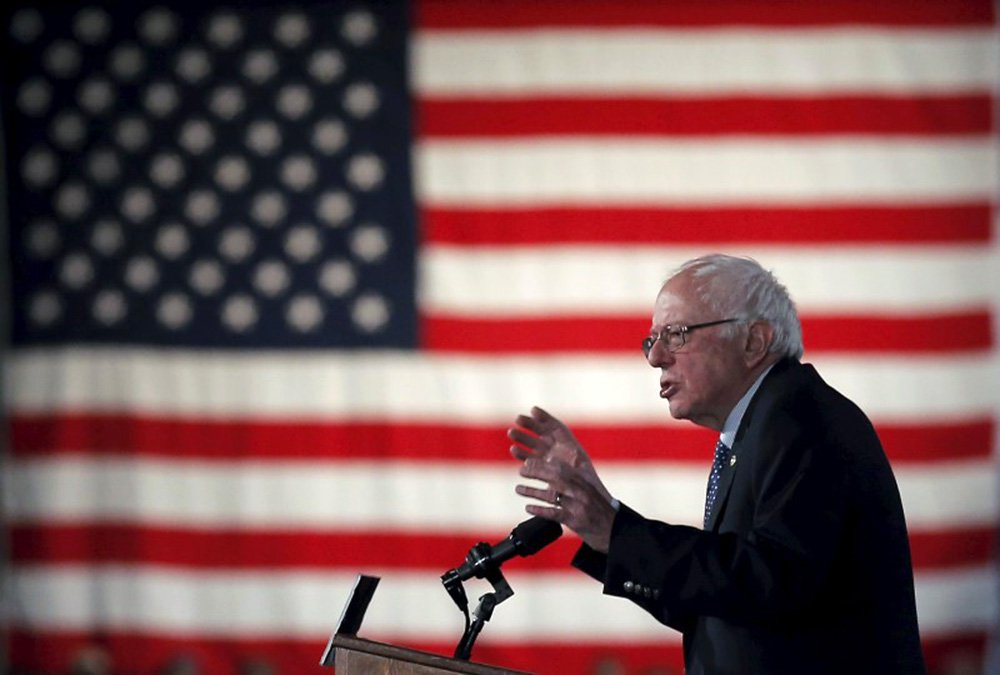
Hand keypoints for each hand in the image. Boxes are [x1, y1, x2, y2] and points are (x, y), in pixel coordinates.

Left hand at [508, 406, 615, 552]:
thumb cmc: (600, 510)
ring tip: (518, 489)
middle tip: (521, 470)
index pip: (562, 467)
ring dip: (532, 491)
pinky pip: (554, 513)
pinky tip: (528, 508)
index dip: (544, 463)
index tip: (529, 460)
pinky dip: (540, 510)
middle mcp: (582, 491)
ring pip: (552, 495)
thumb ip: (574, 479)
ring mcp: (579, 506)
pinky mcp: (576, 521)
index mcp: (585, 481)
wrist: (616, 531)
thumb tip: (553, 465)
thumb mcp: (590, 491)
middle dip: (536, 472)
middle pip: (555, 477)